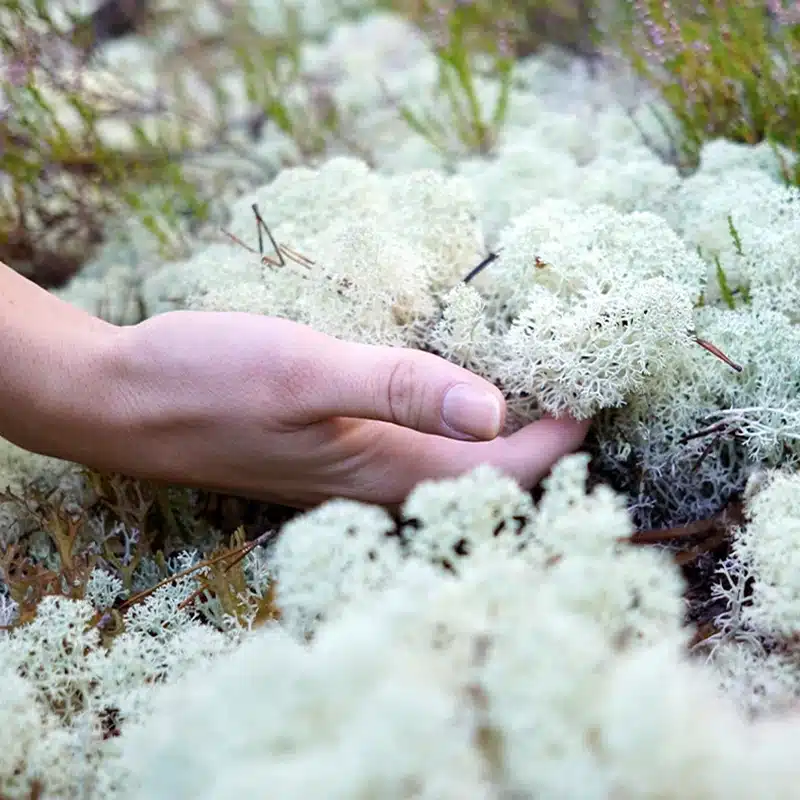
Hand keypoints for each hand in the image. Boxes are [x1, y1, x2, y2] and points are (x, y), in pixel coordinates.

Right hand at [97, 312, 589, 507]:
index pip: (498, 470)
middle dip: (539, 446)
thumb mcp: (304, 371)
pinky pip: (411, 448)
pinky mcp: (328, 450)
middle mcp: (375, 481)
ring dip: (496, 438)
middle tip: (576, 391)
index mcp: (383, 469)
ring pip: (448, 467)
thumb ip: (396, 387)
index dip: (556, 440)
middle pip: (481, 478)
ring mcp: (349, 470)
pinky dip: (448, 425)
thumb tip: (493, 409)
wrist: (126, 400)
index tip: (595, 398)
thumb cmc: (208, 381)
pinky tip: (448, 391)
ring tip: (531, 391)